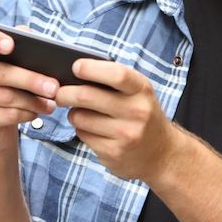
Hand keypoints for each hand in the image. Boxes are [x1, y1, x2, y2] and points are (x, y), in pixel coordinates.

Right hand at [0, 22, 60, 151]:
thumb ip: (17, 45)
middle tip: (53, 86)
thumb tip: (27, 34)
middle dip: (30, 79)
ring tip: (50, 102)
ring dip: (33, 101)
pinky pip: (3, 115)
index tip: (10, 45)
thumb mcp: (10, 64)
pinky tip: (35, 112)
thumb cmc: (2, 87)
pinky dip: (24, 114)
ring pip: (4, 96)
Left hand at [54, 59, 181, 180]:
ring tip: (81, 113)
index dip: (91, 68)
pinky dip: (82, 130)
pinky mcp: (113, 153)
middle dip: (65, 93)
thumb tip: (76, 71)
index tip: (75, 67)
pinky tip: (93, 130)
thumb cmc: (143, 116)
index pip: (116, 74)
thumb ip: (114, 82)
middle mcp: (136, 112)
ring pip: (79, 117)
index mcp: (142, 90)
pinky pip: (83, 135)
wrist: (162, 155)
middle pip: (87, 96)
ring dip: (73, 114)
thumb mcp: (139, 94)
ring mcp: (125, 134)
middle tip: (59, 93)